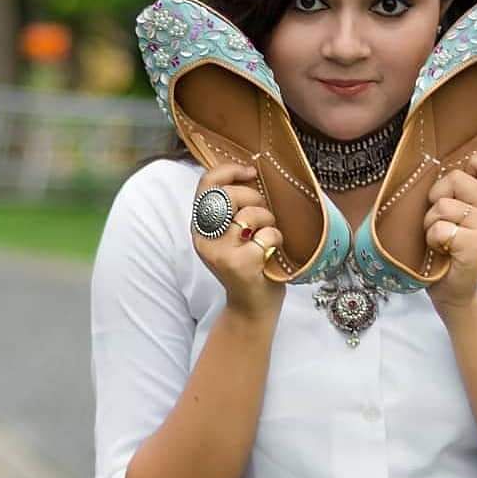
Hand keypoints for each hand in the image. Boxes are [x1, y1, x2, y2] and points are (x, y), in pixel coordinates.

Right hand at [191, 163, 285, 320]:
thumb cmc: (249, 264)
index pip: (206, 184)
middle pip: (229, 195)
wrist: (251, 306)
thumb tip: (249, 173)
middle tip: (263, 215)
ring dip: (268, 220)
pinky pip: (266, 235)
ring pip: (250, 214)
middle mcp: (204, 239)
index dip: (229, 171)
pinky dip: (276, 239)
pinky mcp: (238, 265)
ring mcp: (219, 253)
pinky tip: (271, 253)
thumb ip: (233, 208)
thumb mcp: (233, 234)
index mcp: (200, 227)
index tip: (250, 172)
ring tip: (268, 236)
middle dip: (254, 198)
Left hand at [423, 153, 476, 316]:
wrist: (453, 290)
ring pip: (443, 205)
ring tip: (441, 239)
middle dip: (436, 200)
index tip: (457, 189)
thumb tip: (436, 161)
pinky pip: (440, 228)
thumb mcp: (453, 214)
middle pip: (454, 178)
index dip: (470, 165)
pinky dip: (432, 240)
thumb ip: (455, 190)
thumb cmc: (446, 248)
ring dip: (431, 224)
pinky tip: (442, 251)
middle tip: (442, 222)